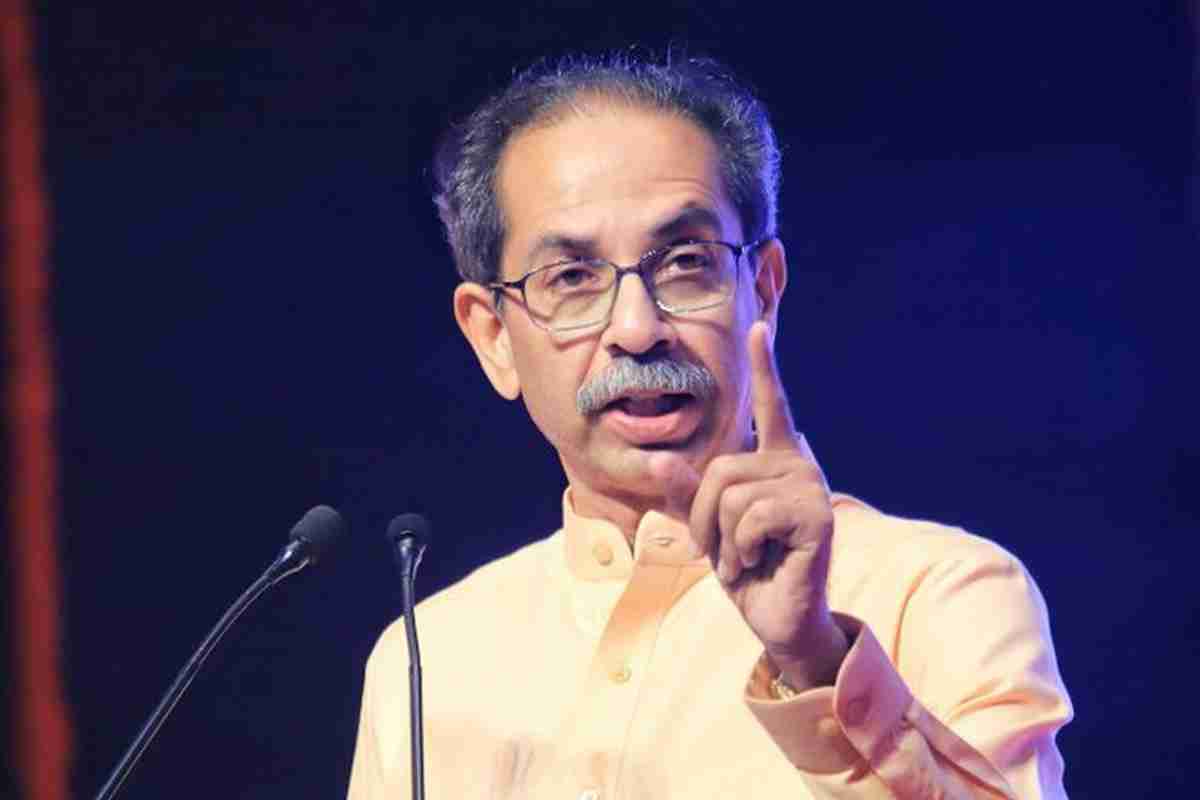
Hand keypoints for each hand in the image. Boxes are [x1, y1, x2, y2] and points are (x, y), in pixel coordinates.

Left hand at [650, 321, 848, 689]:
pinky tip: (761, 561)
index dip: (765, 367)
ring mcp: (809, 486)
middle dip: (705, 518)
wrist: (776, 616)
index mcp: (774, 458)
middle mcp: (796, 463)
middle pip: (719, 469)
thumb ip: (687, 491)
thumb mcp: (707, 526)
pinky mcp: (815, 515)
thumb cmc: (746, 566)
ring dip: (724, 539)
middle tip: (727, 550)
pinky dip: (742, 548)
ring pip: (731, 494)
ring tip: (745, 558)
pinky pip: (751, 516)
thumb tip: (660, 457)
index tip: (760, 325)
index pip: (770, 405)